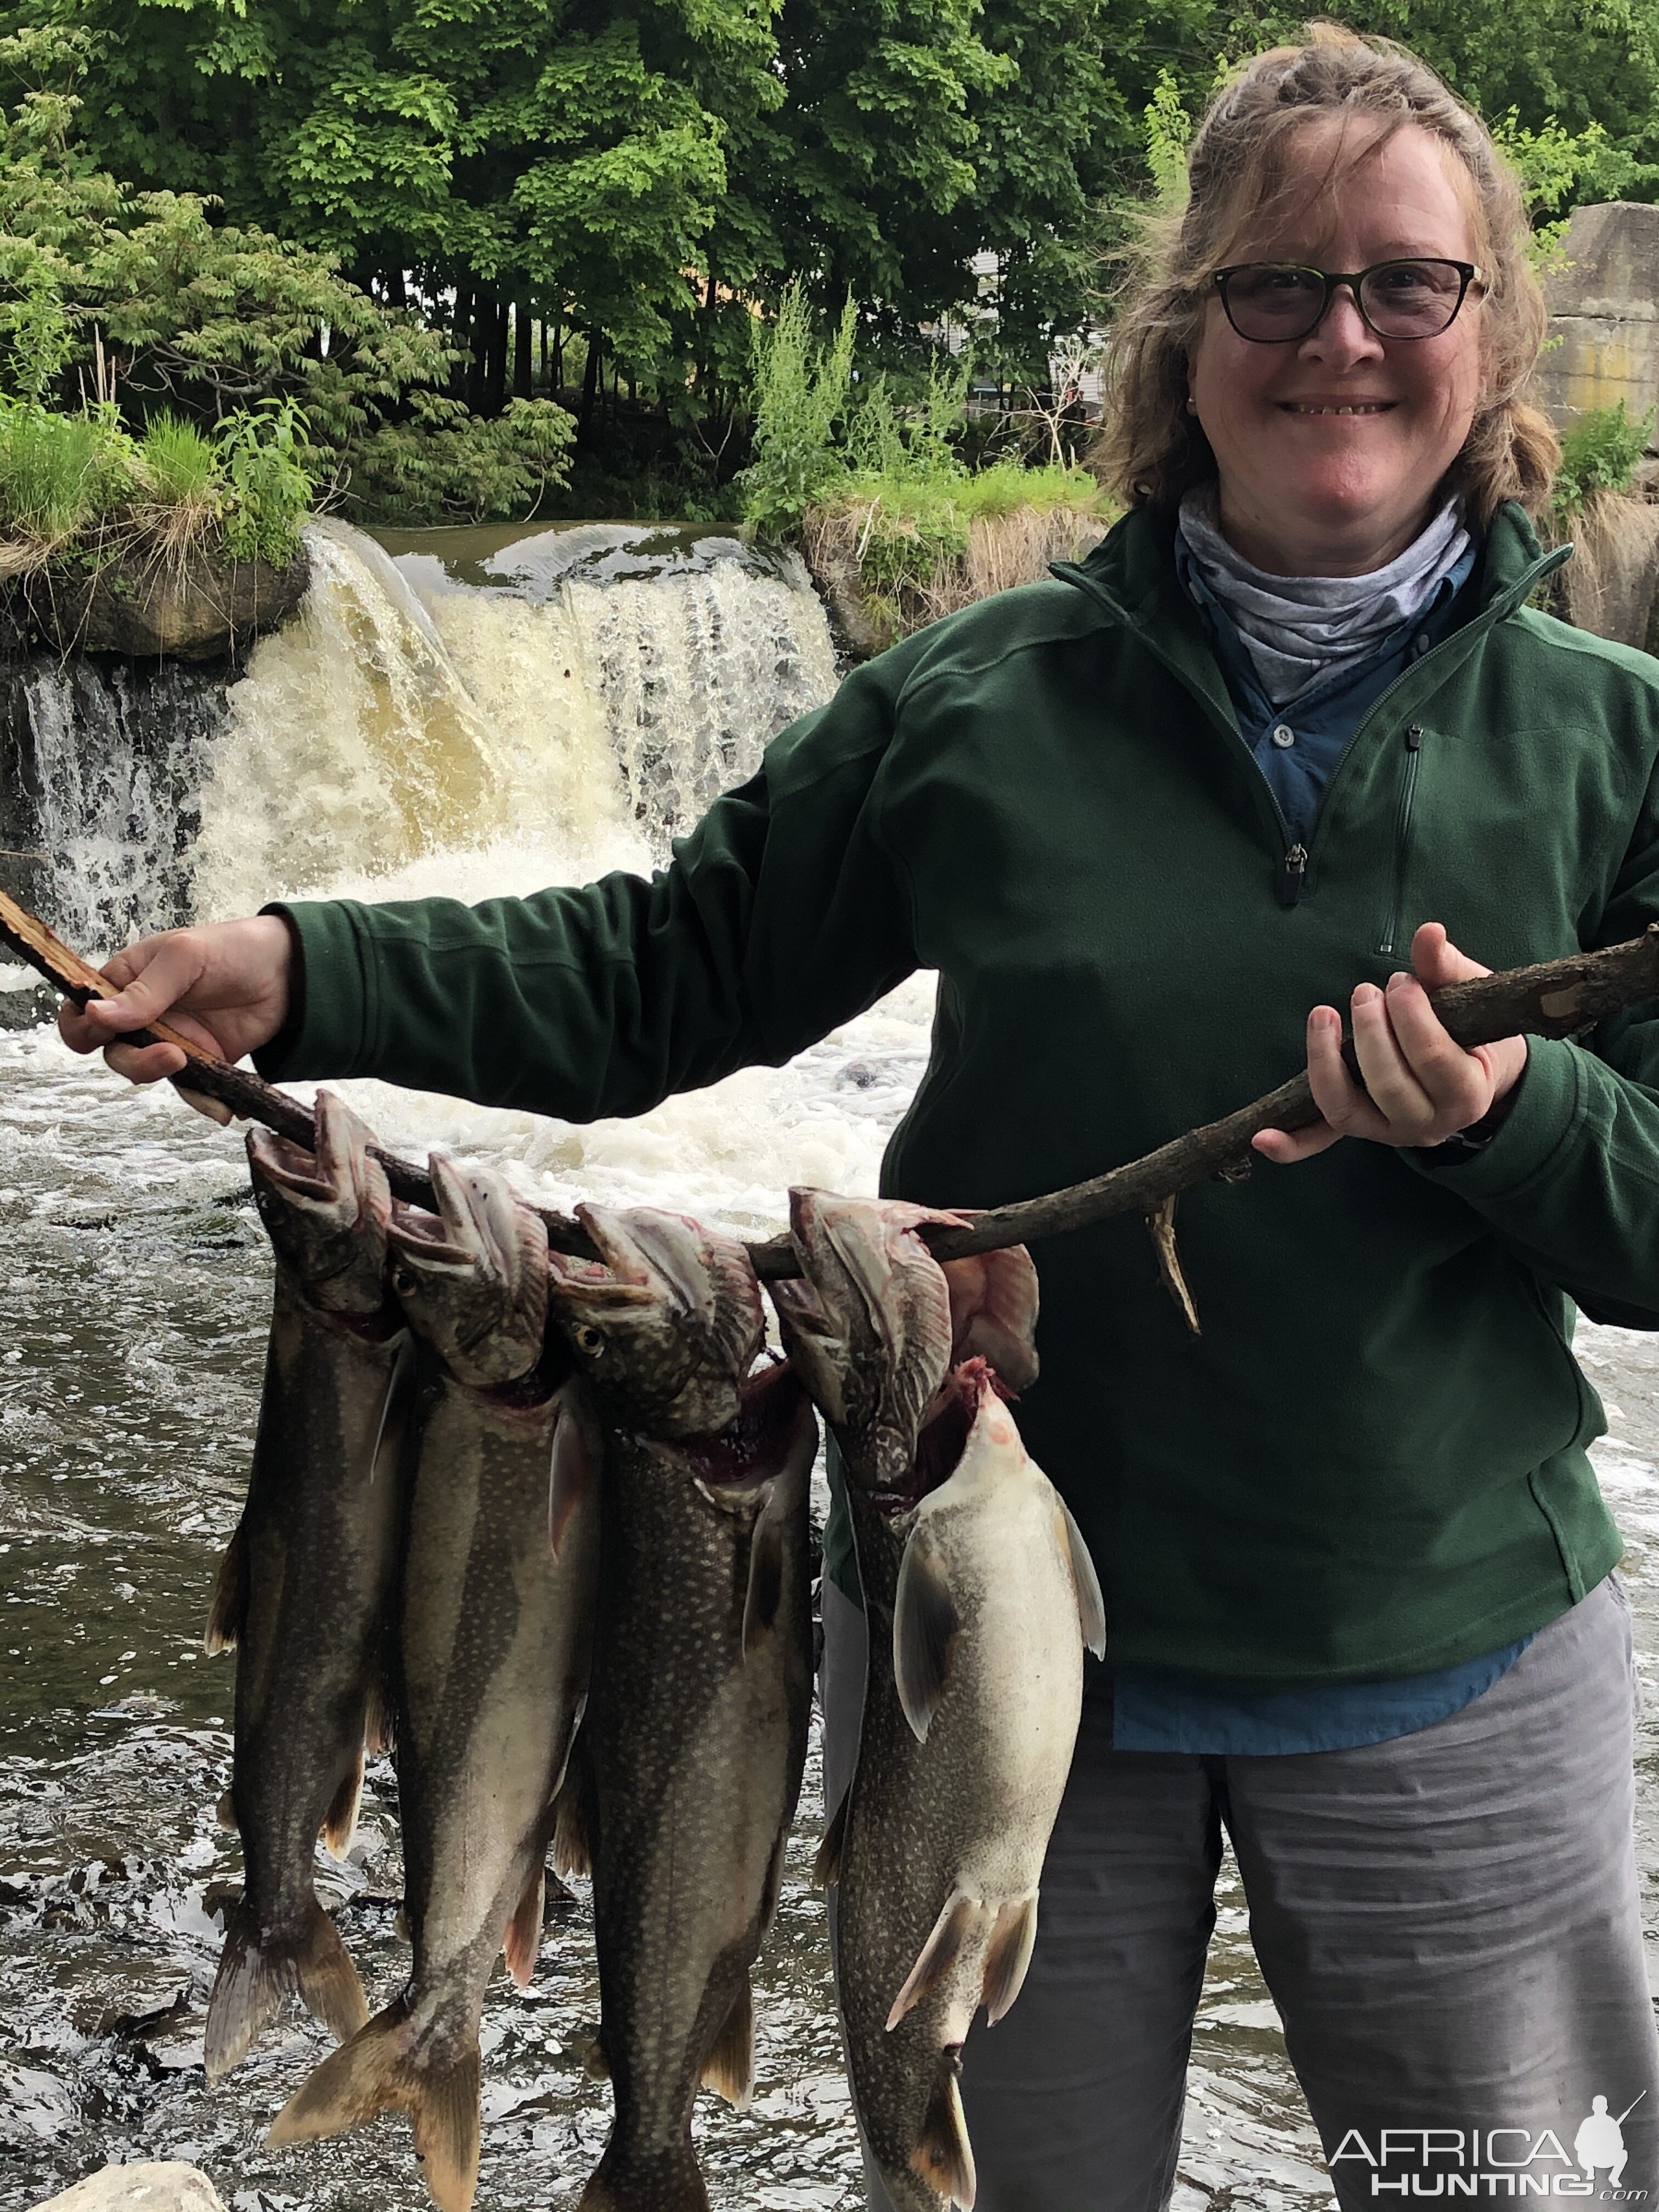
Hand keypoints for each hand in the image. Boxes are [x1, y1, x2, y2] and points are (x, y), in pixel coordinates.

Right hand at [56, 916, 294, 1111]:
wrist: (288, 971)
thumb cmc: (231, 948)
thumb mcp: (184, 957)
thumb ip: (144, 991)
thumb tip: (96, 1014)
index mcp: (126, 982)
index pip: (83, 1013)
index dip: (83, 1029)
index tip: (104, 1033)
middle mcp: (142, 1016)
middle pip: (115, 1052)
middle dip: (135, 1061)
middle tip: (170, 1055)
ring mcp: (171, 1040)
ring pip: (149, 1074)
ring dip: (167, 1079)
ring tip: (193, 1068)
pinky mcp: (202, 1061)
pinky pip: (191, 1088)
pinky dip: (203, 1100)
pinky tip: (224, 1107)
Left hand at [1253, 922, 1527, 1164]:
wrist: (1476, 1073)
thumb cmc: (1471, 1028)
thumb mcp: (1469, 994)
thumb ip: (1446, 966)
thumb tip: (1429, 932)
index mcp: (1468, 1095)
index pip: (1434, 1060)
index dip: (1412, 1018)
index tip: (1401, 981)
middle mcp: (1429, 1126)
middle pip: (1388, 1085)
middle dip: (1371, 1033)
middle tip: (1365, 991)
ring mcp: (1389, 1133)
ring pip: (1345, 1109)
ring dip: (1326, 1060)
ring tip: (1325, 1013)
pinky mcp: (1359, 1129)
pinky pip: (1321, 1140)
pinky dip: (1292, 1144)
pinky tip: (1262, 1138)